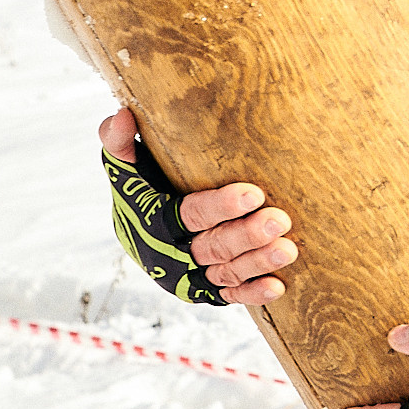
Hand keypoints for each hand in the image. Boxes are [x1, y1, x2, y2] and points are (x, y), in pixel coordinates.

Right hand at [99, 108, 297, 304]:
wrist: (137, 228)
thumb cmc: (139, 185)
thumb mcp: (125, 163)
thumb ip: (120, 141)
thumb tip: (124, 115)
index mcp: (156, 220)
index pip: (191, 214)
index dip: (220, 206)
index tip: (253, 193)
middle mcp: (173, 252)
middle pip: (213, 246)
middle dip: (247, 236)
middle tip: (279, 221)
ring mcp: (190, 274)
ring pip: (225, 272)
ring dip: (257, 263)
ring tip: (288, 250)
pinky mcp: (205, 288)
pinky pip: (228, 294)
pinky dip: (251, 293)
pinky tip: (277, 287)